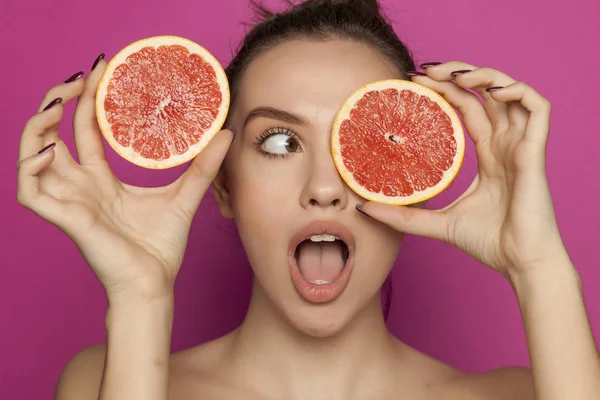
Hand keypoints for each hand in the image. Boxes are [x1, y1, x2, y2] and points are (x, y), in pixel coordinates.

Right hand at [16, 59, 233, 299]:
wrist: (153, 284)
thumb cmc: (161, 247)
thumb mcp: (185, 197)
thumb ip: (203, 167)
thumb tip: (227, 134)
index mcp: (101, 180)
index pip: (85, 132)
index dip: (86, 100)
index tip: (100, 69)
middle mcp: (80, 187)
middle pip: (53, 135)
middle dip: (59, 102)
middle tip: (79, 77)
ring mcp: (69, 201)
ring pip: (32, 158)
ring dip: (37, 128)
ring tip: (58, 105)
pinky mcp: (65, 219)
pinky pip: (30, 191)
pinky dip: (31, 167)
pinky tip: (50, 149)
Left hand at [357, 61, 565, 276]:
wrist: (520, 264)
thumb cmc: (488, 243)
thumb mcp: (436, 223)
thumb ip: (402, 216)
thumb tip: (362, 207)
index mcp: (488, 155)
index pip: (467, 109)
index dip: (445, 91)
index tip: (414, 82)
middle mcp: (505, 145)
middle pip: (483, 95)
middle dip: (456, 75)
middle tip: (424, 72)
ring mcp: (521, 146)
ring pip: (510, 93)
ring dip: (484, 76)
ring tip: (454, 75)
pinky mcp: (535, 152)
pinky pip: (538, 109)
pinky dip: (518, 92)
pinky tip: (493, 92)